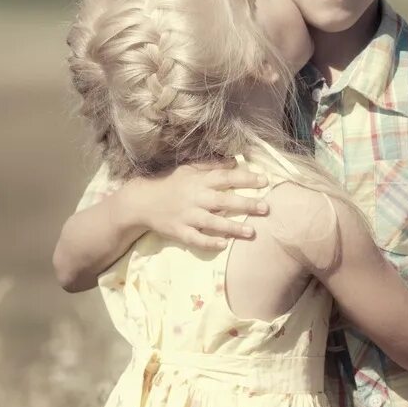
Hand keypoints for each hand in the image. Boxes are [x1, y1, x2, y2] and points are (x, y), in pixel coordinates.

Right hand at [132, 160, 268, 250]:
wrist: (141, 201)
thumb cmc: (169, 183)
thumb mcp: (188, 169)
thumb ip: (211, 165)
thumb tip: (235, 161)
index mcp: (198, 181)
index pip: (225, 178)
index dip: (245, 178)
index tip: (264, 180)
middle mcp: (195, 198)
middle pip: (223, 200)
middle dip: (245, 204)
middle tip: (265, 207)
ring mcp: (187, 216)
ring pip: (213, 222)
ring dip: (232, 227)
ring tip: (251, 231)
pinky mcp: (179, 231)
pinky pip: (196, 239)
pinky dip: (209, 243)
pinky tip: (224, 245)